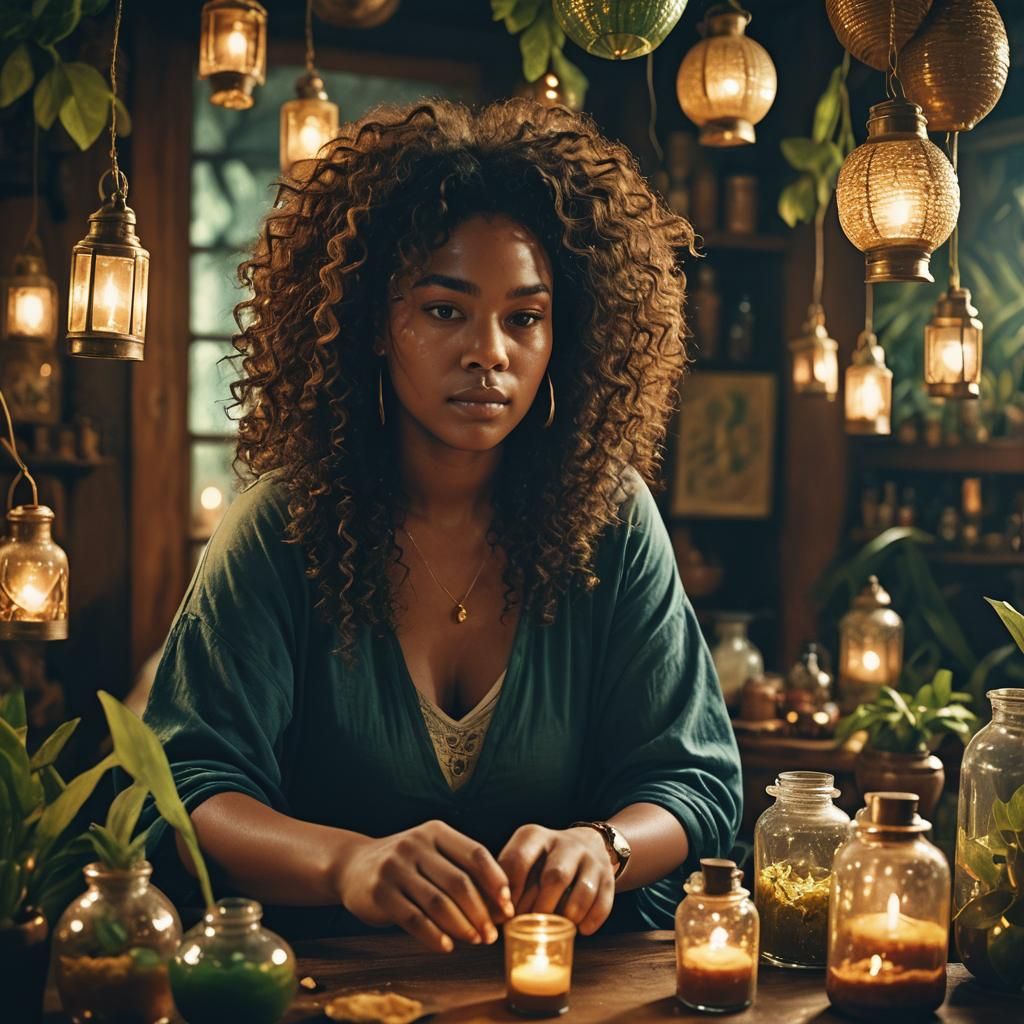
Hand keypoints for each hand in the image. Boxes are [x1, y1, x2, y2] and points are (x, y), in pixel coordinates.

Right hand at [335, 820, 514, 952]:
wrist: (353, 866)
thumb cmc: (406, 864)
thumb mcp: (432, 852)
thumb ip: (460, 868)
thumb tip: (499, 904)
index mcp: (436, 831)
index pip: (475, 853)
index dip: (496, 880)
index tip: (508, 905)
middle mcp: (416, 844)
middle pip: (459, 881)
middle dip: (481, 911)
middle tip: (492, 934)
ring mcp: (396, 867)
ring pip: (438, 902)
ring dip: (461, 926)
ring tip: (475, 941)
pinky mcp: (380, 893)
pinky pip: (413, 919)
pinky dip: (433, 936)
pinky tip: (447, 947)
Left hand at [498, 824, 615, 935]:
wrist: (587, 843)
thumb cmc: (542, 861)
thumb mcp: (521, 860)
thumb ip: (505, 884)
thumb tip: (490, 918)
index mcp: (534, 835)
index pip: (518, 860)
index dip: (510, 892)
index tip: (505, 914)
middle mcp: (564, 842)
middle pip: (554, 877)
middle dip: (541, 909)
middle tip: (530, 928)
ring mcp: (589, 858)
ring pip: (582, 890)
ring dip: (568, 916)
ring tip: (555, 930)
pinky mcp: (608, 875)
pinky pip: (603, 902)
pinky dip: (590, 920)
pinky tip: (580, 929)